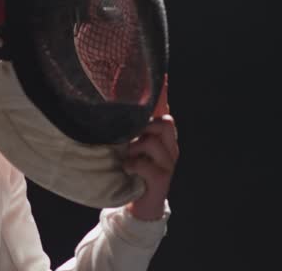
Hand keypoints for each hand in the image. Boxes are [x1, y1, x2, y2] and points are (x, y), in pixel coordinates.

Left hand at [123, 75, 178, 220]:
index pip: (164, 109)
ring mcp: (169, 162)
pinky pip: (146, 164)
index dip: (163, 93)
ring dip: (135, 147)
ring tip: (128, 156)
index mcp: (162, 136)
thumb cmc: (132, 170)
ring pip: (154, 140)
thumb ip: (127, 126)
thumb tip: (111, 102)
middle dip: (146, 124)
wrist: (139, 205)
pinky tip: (127, 169)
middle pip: (165, 121)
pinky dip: (133, 165)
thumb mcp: (128, 145)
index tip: (162, 75)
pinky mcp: (162, 178)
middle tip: (131, 136)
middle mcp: (170, 146)